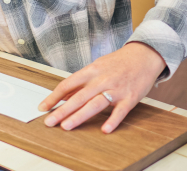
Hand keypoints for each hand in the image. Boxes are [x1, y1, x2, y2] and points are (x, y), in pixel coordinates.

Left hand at [38, 41, 165, 132]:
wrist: (144, 56)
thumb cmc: (117, 63)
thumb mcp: (96, 67)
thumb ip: (81, 82)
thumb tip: (65, 97)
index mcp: (90, 71)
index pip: (67, 84)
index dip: (53, 97)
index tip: (42, 107)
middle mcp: (101, 80)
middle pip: (78, 97)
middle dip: (62, 110)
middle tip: (49, 122)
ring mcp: (116, 89)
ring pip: (95, 104)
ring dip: (79, 116)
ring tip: (66, 126)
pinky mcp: (130, 97)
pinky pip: (120, 111)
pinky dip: (113, 120)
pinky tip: (104, 130)